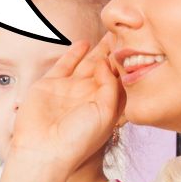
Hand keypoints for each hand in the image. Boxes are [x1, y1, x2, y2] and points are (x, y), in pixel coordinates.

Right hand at [3, 37, 124, 174]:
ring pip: (87, 63)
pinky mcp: (50, 84)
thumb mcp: (106, 113)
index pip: (119, 79)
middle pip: (105, 68)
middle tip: (127, 31)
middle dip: (115, 51)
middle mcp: (88, 96)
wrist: (43, 150)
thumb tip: (106, 63)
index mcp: (104, 105)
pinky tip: (85, 43)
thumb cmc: (77, 139)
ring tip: (110, 33)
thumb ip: (111, 86)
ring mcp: (69, 89)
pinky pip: (65, 64)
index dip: (126, 63)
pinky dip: (75, 53)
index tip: (137, 45)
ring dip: (98, 49)